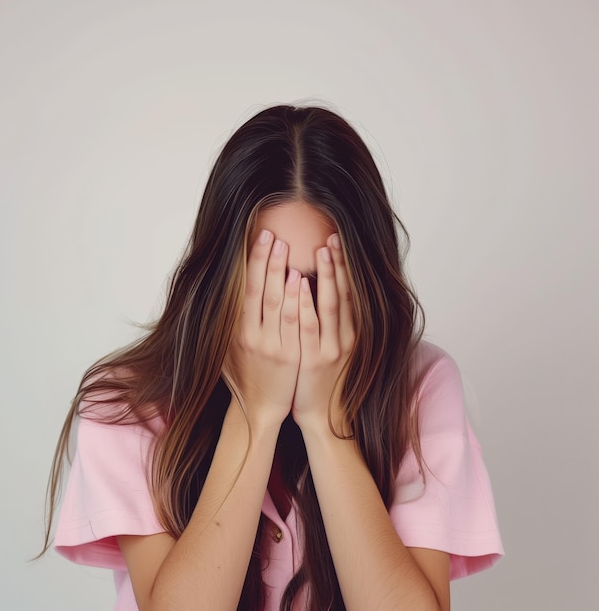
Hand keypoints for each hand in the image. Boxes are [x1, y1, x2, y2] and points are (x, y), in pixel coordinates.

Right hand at [223, 230, 301, 432]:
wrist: (261, 409)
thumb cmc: (245, 376)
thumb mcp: (227, 350)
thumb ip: (227, 322)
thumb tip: (225, 290)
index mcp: (236, 332)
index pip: (244, 290)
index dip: (251, 263)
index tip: (257, 239)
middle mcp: (252, 337)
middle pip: (260, 291)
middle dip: (266, 261)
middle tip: (272, 234)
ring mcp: (273, 346)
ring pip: (278, 304)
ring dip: (282, 273)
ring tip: (286, 248)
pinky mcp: (292, 356)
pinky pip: (296, 323)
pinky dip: (298, 300)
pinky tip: (302, 280)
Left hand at [292, 234, 354, 432]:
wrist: (323, 418)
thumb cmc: (326, 382)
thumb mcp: (340, 354)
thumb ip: (340, 326)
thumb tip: (333, 294)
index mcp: (353, 335)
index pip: (352, 294)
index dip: (347, 268)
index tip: (339, 243)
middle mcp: (346, 339)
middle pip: (345, 293)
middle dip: (340, 264)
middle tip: (335, 236)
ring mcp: (331, 348)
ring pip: (330, 304)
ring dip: (327, 275)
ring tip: (322, 248)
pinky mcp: (314, 359)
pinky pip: (309, 324)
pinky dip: (305, 301)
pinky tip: (300, 281)